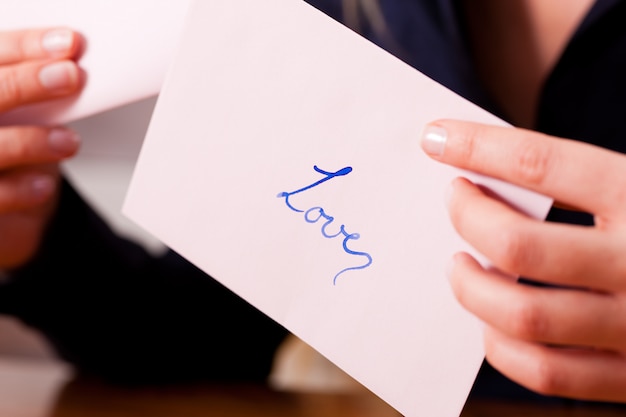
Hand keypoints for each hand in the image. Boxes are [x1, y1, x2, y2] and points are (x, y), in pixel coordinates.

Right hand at [0, 28, 82, 269]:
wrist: (5, 204)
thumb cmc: (14, 143)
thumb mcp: (24, 111)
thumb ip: (37, 87)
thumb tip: (71, 65)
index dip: (25, 47)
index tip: (67, 44)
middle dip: (26, 82)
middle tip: (70, 76)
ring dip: (32, 140)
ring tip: (70, 142)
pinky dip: (22, 189)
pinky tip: (44, 185)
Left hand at [421, 119, 625, 402]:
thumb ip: (582, 180)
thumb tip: (483, 167)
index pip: (542, 164)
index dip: (477, 147)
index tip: (436, 138)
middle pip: (518, 245)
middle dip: (466, 218)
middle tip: (454, 201)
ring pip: (521, 315)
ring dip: (470, 287)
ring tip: (460, 265)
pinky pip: (545, 371)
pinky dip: (500, 345)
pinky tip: (491, 321)